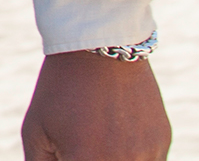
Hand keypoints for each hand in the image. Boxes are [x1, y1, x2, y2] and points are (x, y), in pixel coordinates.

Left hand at [22, 52, 168, 159]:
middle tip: (80, 140)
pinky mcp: (162, 142)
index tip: (68, 150)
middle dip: (87, 157)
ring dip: (111, 157)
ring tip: (98, 133)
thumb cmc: (59, 89)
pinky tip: (115, 132)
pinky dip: (132, 155)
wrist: (99, 48)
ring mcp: (148, 154)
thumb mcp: (36, 130)